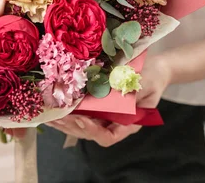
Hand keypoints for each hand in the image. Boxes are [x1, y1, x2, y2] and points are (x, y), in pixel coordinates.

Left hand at [45, 54, 172, 146]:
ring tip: (49, 117)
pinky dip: (67, 112)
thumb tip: (115, 98)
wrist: (155, 68)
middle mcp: (114, 123)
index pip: (108, 136)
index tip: (80, 119)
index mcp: (129, 124)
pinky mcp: (98, 106)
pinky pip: (81, 113)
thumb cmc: (153, 77)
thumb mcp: (147, 85)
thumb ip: (132, 94)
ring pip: (82, 126)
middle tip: (56, 118)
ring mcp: (105, 115)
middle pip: (90, 133)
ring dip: (65, 123)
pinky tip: (53, 108)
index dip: (92, 130)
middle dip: (72, 126)